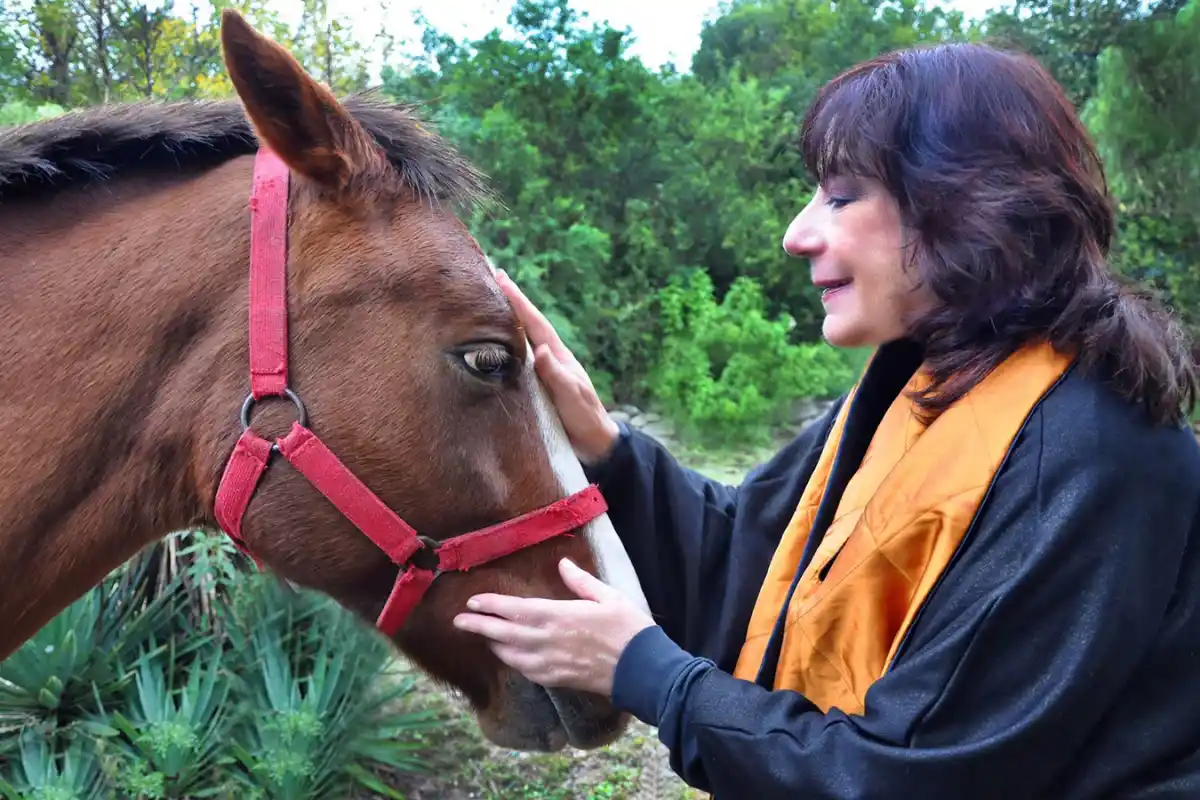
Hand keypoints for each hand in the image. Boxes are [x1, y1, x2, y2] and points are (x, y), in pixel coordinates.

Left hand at [452, 557, 655, 696]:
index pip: (514, 609)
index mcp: (558, 616)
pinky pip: (525, 670)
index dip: (490, 605)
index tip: (472, 602)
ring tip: (481, 635)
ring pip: (510, 655)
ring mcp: (549, 663)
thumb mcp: (607, 596)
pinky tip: (509, 655)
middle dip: (478, 627)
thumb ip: (580, 581)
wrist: (641, 669)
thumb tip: (562, 563)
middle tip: (458, 622)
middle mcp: (547, 641)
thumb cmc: (628, 629)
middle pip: (502, 634)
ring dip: (493, 644)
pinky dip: (512, 661)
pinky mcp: (556, 679)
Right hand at [495, 270, 619, 463]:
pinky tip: (494, 344)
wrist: (594, 444)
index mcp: (558, 357)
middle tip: (494, 278)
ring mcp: (543, 373)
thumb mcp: (572, 397)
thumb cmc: (585, 419)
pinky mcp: (537, 387)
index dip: (519, 302)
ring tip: (489, 304)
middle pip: (527, 325)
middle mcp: (549, 359)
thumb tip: (542, 350)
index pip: (535, 324)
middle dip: (511, 302)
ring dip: (507, 322)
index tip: (501, 279)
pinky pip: (517, 361)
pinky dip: (505, 347)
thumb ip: (557, 375)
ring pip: (522, 341)